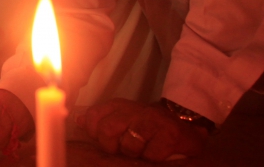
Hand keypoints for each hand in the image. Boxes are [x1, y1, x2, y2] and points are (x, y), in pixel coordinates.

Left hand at [79, 98, 207, 160]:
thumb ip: (101, 119)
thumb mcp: (122, 118)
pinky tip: (157, 152)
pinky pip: (151, 154)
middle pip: (108, 129)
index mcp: (120, 105)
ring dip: (134, 152)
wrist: (185, 125)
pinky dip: (151, 158)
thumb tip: (78, 120)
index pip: (94, 116)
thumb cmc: (148, 125)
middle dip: (112, 145)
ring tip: (142, 150)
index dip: (95, 132)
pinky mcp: (170, 134)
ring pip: (129, 143)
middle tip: (123, 149)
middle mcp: (135, 109)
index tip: (105, 139)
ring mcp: (153, 121)